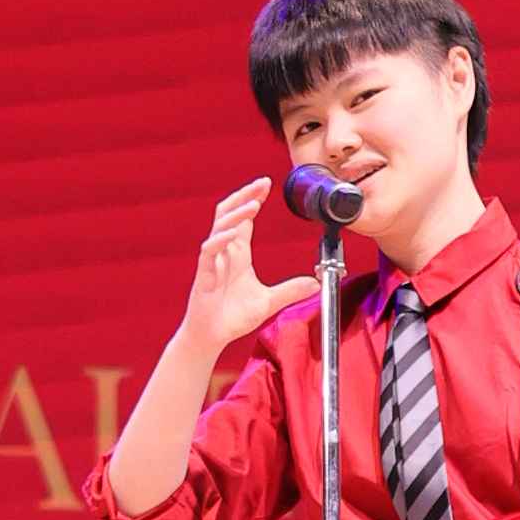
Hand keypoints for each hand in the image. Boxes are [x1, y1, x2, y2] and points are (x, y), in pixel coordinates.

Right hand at [180, 180, 306, 357]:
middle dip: (244, 196)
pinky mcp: (204, 274)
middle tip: (262, 183)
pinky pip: (209, 251)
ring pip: (220, 227)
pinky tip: (232, 233)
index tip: (267, 184)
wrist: (212, 336)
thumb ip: (290, 291)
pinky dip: (220, 240)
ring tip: (253, 204)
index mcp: (238, 253)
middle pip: (229, 212)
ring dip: (236, 214)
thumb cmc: (233, 317)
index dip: (253, 198)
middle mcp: (225, 252)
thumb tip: (315, 284)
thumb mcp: (269, 302)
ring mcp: (213, 261)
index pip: (245, 218)